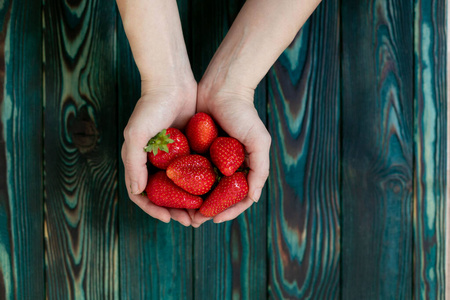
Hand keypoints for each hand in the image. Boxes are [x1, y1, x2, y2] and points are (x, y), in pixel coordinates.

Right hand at [121, 79, 196, 225]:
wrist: (172, 82)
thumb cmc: (150, 107)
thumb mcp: (137, 135)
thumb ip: (134, 163)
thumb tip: (138, 192)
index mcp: (139, 161)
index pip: (142, 194)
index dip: (153, 208)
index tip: (168, 218)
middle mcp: (154, 162)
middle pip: (163, 194)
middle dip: (175, 209)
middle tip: (190, 220)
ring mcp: (172, 156)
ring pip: (180, 186)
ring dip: (188, 201)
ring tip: (202, 211)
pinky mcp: (187, 149)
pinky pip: (193, 171)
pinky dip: (199, 184)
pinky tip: (211, 191)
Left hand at [191, 82, 270, 226]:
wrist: (222, 88)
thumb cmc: (244, 114)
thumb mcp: (259, 141)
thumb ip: (260, 169)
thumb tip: (254, 197)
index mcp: (242, 168)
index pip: (236, 198)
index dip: (227, 211)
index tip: (214, 219)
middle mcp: (225, 167)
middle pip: (215, 197)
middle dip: (205, 211)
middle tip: (192, 220)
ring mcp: (209, 159)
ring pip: (199, 188)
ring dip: (190, 202)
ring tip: (180, 211)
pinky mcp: (193, 150)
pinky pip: (185, 171)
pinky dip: (180, 183)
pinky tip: (171, 191)